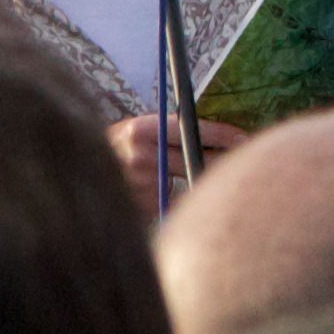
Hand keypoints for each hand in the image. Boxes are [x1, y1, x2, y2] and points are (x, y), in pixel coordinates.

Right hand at [107, 114, 245, 214]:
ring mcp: (143, 182)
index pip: (190, 129)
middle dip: (225, 159)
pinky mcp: (147, 205)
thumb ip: (171, 132)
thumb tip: (221, 135)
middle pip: (196, 157)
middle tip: (246, 158)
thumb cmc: (124, 150)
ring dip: (210, 179)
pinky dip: (192, 198)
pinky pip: (182, 200)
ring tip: (223, 178)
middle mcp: (142, 154)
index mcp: (142, 129)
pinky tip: (197, 197)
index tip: (243, 138)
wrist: (87, 174)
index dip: (221, 134)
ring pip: (192, 180)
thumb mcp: (142, 132)